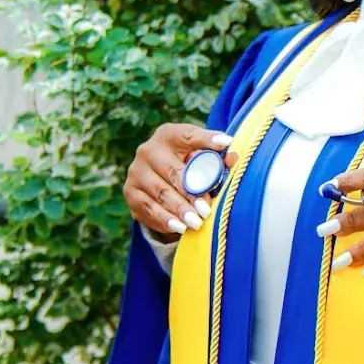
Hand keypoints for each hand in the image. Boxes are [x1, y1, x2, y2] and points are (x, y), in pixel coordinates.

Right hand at [123, 124, 238, 239]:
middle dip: (191, 193)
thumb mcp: (202, 159)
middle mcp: (147, 150)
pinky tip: (179, 228)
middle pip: (172, 172)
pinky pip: (148, 209)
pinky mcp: (130, 192)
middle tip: (206, 210)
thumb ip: (218, 158)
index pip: (188, 136)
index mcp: (168, 135)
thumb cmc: (188, 166)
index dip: (206, 139)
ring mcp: (136, 172)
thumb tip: (233, 159)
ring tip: (196, 223)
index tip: (225, 144)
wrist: (161, 181)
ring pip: (160, 193)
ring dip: (179, 210)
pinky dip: (165, 220)